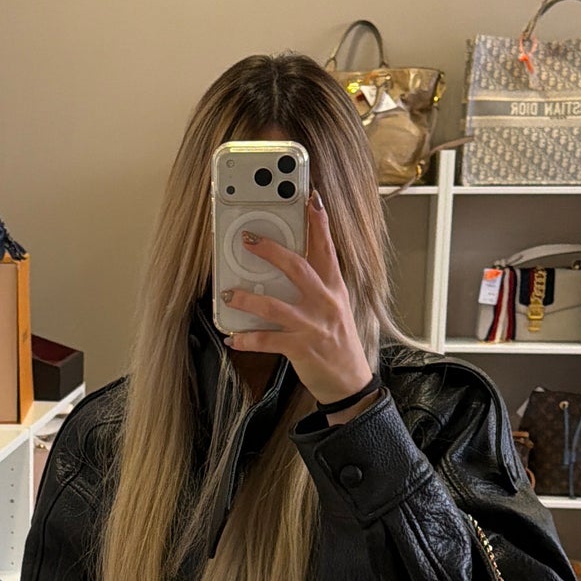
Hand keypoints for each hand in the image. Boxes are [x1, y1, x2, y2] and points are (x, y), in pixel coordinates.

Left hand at [230, 192, 377, 407]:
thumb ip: (318, 283)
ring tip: (230, 293)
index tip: (311, 199)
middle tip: (248, 240)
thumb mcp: (336, 305)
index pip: (327, 249)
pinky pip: (268, 340)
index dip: (320, 223)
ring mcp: (313, 325)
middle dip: (271, 251)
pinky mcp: (301, 347)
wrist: (349, 380)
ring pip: (275, 305)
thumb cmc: (338, 340)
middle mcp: (325, 302)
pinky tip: (233, 337)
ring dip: (248, 298)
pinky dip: (247, 339)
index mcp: (335, 288)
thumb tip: (289, 263)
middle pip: (298, 268)